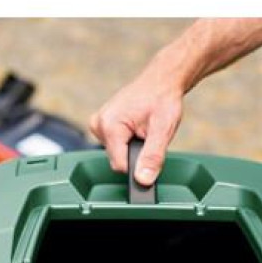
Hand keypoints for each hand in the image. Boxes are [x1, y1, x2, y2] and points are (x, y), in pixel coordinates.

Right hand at [89, 68, 183, 185]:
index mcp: (109, 126)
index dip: (139, 165)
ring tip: (144, 129)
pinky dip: (128, 140)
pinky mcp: (101, 125)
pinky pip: (115, 145)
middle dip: (136, 153)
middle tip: (149, 134)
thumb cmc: (162, 99)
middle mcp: (98, 124)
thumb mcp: (163, 130)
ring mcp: (98, 124)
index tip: (151, 153)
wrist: (161, 81)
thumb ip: (152, 157)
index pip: (120, 166)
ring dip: (133, 147)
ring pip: (117, 154)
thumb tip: (143, 180)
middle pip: (118, 160)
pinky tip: (137, 127)